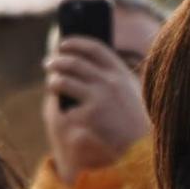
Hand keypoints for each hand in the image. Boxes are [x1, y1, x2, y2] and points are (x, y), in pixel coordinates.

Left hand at [42, 36, 149, 181]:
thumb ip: (110, 75)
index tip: (64, 43)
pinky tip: (68, 113)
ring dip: (53, 81)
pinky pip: (68, 108)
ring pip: (64, 81)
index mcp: (120, 72)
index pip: (94, 49)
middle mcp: (109, 82)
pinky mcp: (90, 115)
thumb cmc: (130, 117)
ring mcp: (99, 98)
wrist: (140, 145)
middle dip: (58, 61)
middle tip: (49, 63)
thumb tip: (77, 62)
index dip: (77, 43)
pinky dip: (66, 110)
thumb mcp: (128, 91)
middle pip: (74, 63)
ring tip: (52, 83)